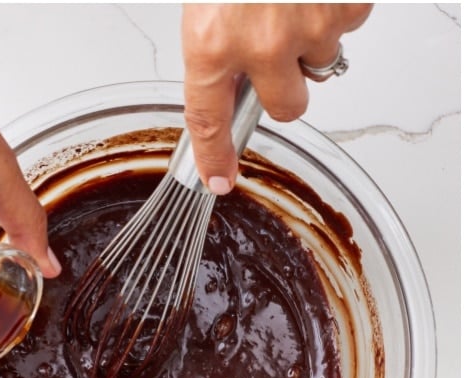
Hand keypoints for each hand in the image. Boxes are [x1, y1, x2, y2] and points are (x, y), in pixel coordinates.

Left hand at [182, 4, 371, 192]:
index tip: (218, 178)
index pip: (209, 120)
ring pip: (322, 62)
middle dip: (286, 87)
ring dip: (312, 37)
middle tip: (279, 50)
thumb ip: (219, 43)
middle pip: (286, 107)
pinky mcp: (347, 3)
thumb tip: (230, 78)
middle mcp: (263, 43)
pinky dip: (337, 5)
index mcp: (213, 43)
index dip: (215, 155)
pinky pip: (350, 21)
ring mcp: (310, 24)